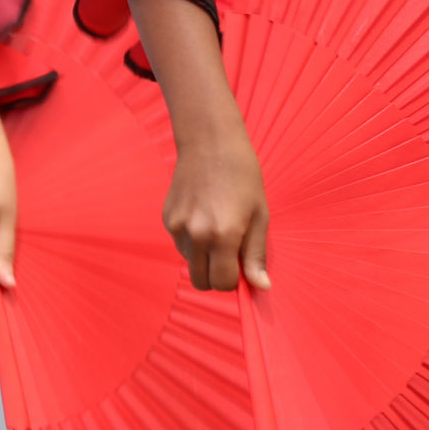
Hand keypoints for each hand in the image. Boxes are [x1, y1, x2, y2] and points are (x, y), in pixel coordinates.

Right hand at [163, 131, 271, 291]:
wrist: (210, 143)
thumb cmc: (243, 177)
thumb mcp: (260, 215)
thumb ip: (256, 254)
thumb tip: (261, 287)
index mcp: (223, 235)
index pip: (222, 283)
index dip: (234, 280)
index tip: (241, 266)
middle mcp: (195, 235)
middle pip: (201, 281)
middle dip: (216, 276)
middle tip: (230, 254)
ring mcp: (177, 227)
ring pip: (190, 263)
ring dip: (204, 256)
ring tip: (217, 225)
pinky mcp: (167, 219)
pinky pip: (181, 245)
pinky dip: (193, 241)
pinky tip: (204, 214)